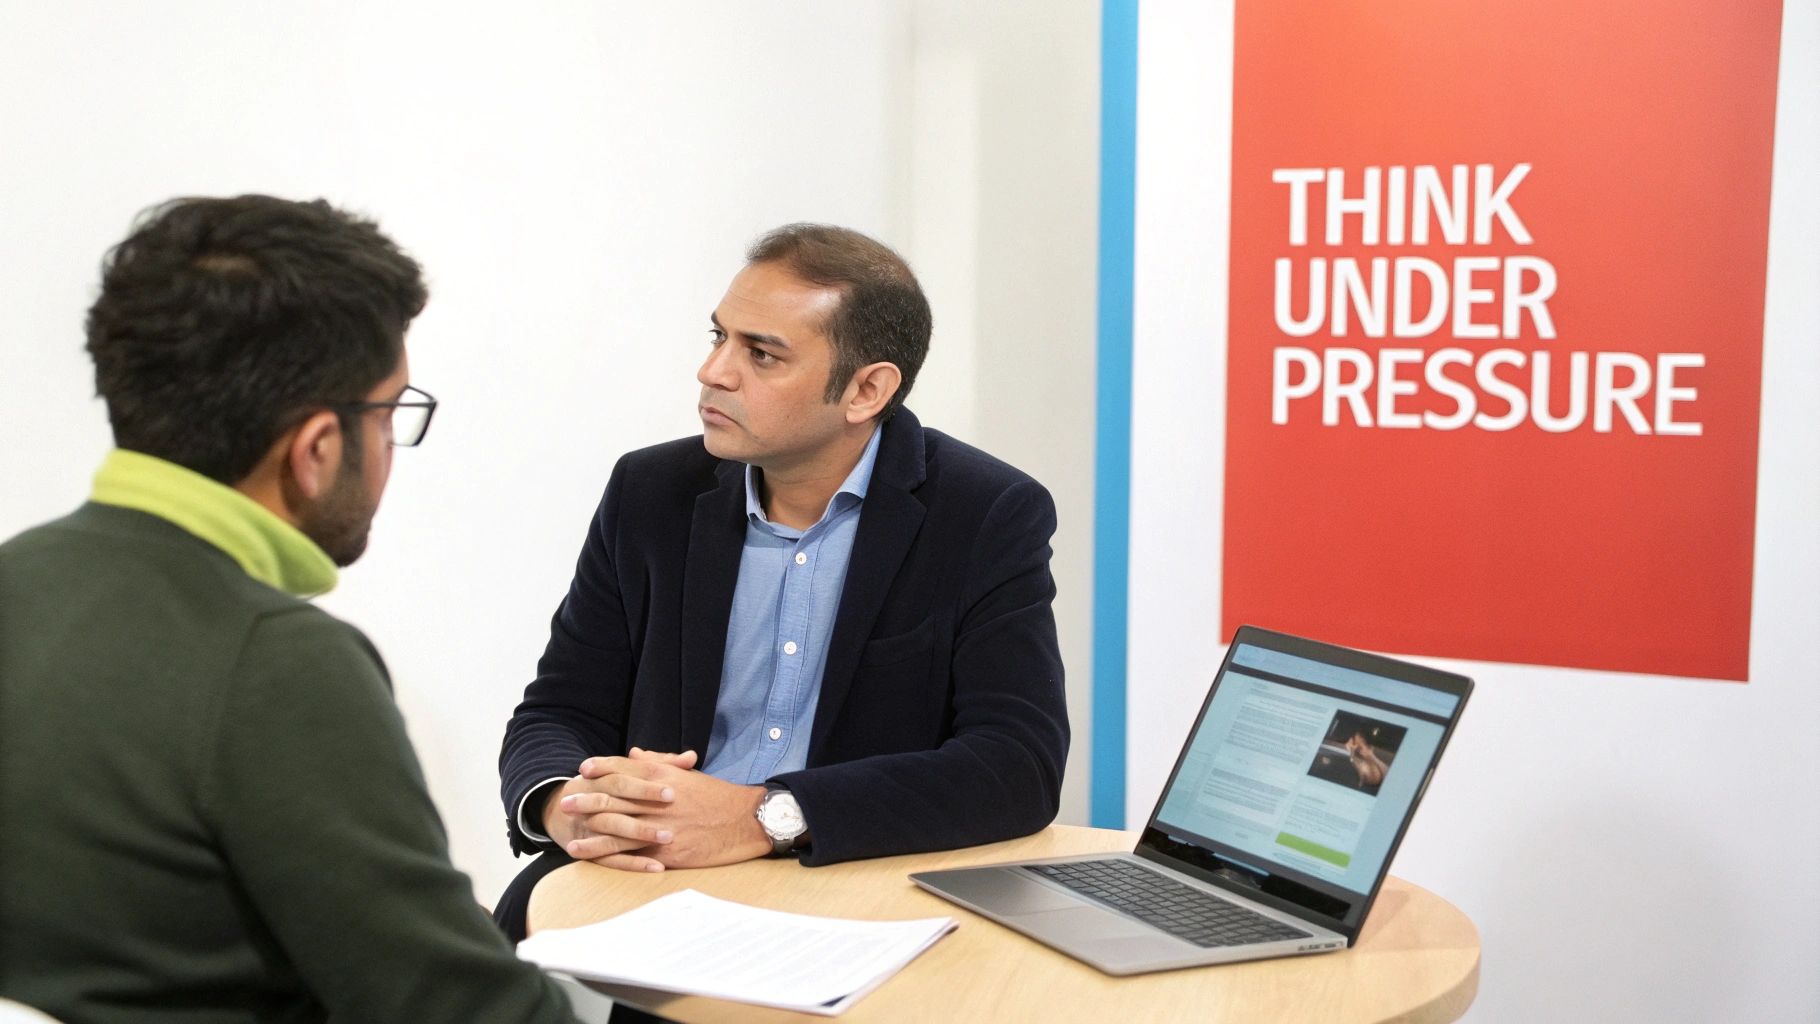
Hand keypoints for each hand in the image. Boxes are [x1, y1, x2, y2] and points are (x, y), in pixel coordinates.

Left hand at [561, 751, 771, 868]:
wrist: (746, 820)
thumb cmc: (717, 797)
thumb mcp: (687, 774)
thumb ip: (657, 762)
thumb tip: (632, 754)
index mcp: (663, 776)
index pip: (624, 767)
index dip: (601, 768)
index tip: (582, 770)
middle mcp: (657, 799)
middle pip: (613, 797)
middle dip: (586, 800)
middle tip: (565, 803)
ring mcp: (661, 826)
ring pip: (616, 828)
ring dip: (590, 833)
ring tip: (568, 839)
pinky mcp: (667, 851)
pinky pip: (631, 854)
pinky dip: (608, 856)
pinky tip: (592, 859)